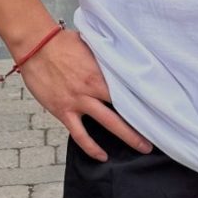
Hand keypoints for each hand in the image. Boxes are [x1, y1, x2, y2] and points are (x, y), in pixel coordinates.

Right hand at [15, 29, 151, 160]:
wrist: (35, 45)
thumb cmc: (61, 41)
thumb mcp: (90, 44)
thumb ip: (105, 56)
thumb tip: (120, 53)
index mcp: (102, 72)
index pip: (130, 88)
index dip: (146, 99)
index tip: (162, 107)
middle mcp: (93, 88)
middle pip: (125, 109)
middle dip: (144, 122)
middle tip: (160, 133)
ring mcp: (78, 101)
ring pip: (108, 123)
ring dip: (127, 136)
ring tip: (142, 147)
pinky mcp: (63, 111)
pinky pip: (80, 134)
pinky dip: (91, 147)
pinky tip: (102, 156)